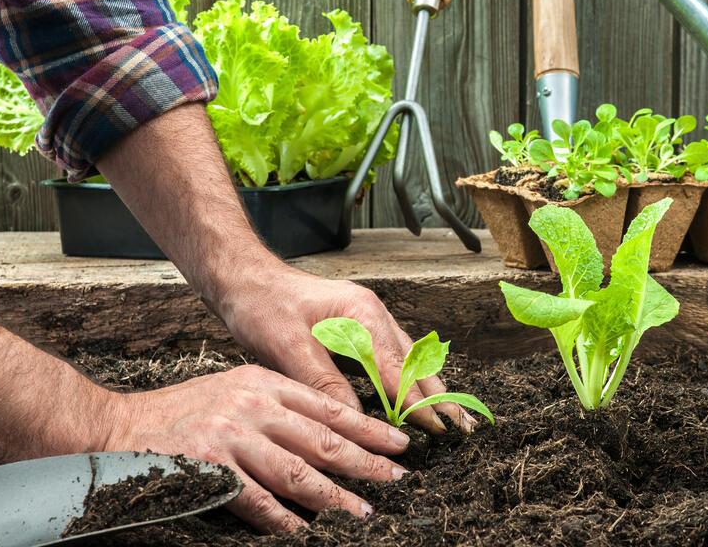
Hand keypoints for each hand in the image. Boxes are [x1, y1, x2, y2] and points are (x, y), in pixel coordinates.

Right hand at [103, 363, 408, 532]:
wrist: (119, 426)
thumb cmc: (182, 412)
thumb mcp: (234, 389)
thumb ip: (276, 406)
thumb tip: (325, 433)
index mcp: (263, 383)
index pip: (328, 406)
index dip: (368, 427)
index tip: (398, 443)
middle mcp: (252, 405)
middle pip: (322, 439)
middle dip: (365, 461)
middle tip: (397, 479)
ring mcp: (232, 436)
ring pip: (298, 472)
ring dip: (335, 496)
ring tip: (363, 512)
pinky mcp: (210, 468)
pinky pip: (258, 501)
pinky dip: (284, 519)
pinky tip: (305, 531)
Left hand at [217, 266, 475, 434]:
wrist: (244, 277)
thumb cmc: (262, 305)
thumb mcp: (287, 346)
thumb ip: (324, 382)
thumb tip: (354, 420)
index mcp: (361, 313)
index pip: (397, 368)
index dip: (417, 402)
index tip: (437, 429)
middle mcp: (372, 314)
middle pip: (415, 361)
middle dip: (439, 395)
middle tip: (463, 428)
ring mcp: (367, 319)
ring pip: (409, 358)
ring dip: (429, 388)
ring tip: (452, 417)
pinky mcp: (358, 327)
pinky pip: (393, 356)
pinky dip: (409, 379)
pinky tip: (417, 396)